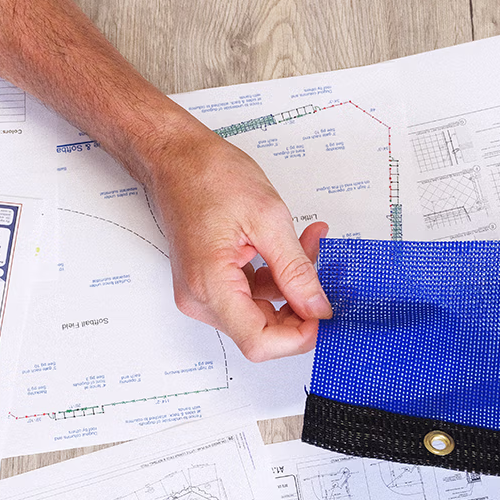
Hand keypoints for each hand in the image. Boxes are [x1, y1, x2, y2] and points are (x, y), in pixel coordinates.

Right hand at [143, 131, 331, 361]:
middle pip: (262, 331)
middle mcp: (200, 298)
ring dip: (291, 285)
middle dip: (300, 304)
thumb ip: (295, 270)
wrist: (175, 157)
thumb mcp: (268, 218)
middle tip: (323, 269)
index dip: (299, 337)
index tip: (324, 314)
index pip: (259, 342)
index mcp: (210, 285)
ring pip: (261, 311)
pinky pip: (251, 294)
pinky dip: (276, 276)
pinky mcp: (209, 283)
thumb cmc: (208, 176)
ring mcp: (202, 292)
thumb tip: (317, 307)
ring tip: (308, 243)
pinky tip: (291, 246)